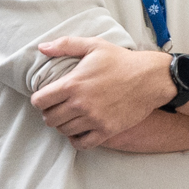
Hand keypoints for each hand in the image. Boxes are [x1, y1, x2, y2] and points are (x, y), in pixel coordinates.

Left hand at [30, 37, 173, 145]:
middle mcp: (80, 104)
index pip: (40, 101)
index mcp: (73, 84)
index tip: (45, 97)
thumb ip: (65, 45)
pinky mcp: (107, 130)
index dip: (39, 99)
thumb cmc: (121, 60)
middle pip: (49, 119)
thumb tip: (41, 47)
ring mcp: (94, 119)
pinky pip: (82, 144)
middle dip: (49, 113)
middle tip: (56, 108)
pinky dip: (76, 140)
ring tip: (68, 117)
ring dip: (62, 125)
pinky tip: (78, 131)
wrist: (150, 78)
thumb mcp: (93, 45)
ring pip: (64, 131)